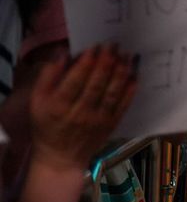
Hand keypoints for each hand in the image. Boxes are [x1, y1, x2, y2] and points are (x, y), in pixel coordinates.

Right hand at [29, 45, 137, 169]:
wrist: (61, 156)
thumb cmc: (47, 124)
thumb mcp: (37, 101)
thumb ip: (49, 76)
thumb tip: (64, 53)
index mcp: (58, 105)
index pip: (75, 80)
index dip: (87, 62)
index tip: (95, 47)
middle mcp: (80, 112)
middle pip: (97, 84)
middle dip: (107, 62)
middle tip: (114, 45)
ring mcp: (98, 119)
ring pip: (113, 92)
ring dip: (121, 72)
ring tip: (126, 55)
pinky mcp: (111, 124)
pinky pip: (123, 105)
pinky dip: (130, 90)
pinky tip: (135, 75)